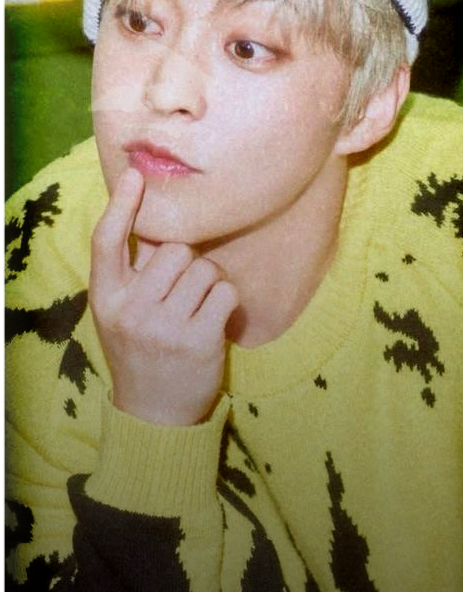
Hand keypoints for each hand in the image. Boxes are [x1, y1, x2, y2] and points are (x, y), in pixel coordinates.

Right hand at [89, 167, 237, 425]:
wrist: (155, 415)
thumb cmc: (140, 352)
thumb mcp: (119, 314)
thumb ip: (132, 274)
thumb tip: (155, 221)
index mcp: (105, 298)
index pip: (107, 241)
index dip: (122, 205)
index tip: (136, 176)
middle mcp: (130, 310)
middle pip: (173, 249)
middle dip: (186, 263)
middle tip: (182, 292)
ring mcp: (164, 326)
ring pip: (204, 268)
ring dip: (209, 282)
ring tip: (198, 309)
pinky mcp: (198, 340)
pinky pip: (225, 292)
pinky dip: (227, 302)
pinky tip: (214, 320)